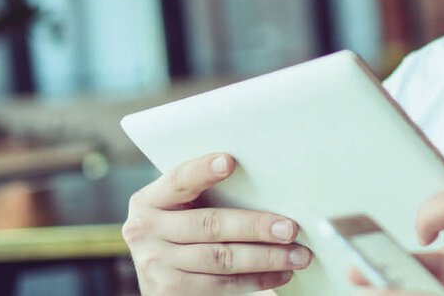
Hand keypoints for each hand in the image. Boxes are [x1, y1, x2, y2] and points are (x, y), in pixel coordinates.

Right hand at [123, 153, 312, 293]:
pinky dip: (257, 279)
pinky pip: (222, 285)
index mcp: (149, 200)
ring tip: (298, 255)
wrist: (159, 275)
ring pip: (221, 258)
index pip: (178, 180)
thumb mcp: (183, 209)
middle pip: (209, 224)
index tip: (231, 162)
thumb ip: (208, 195)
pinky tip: (281, 274)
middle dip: (255, 226)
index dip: (203, 170)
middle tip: (291, 228)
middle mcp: (145, 230)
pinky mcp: (168, 291)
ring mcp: (155, 263)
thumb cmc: (184, 230)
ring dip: (266, 257)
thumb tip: (269, 185)